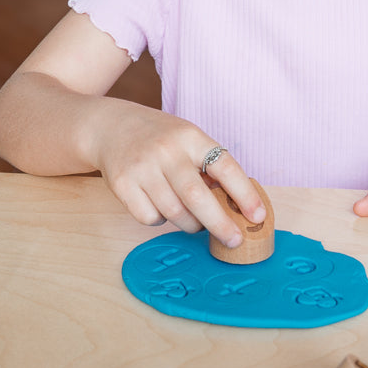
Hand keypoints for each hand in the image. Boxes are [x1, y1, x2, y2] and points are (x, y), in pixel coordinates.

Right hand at [92, 103, 264, 246]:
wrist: (111, 127)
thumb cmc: (160, 138)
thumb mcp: (189, 139)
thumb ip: (210, 167)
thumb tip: (236, 206)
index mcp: (191, 137)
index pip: (225, 166)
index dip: (244, 194)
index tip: (257, 216)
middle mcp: (166, 151)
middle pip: (197, 197)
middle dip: (220, 224)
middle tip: (234, 240)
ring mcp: (142, 168)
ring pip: (175, 213)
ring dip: (191, 224)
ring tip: (195, 221)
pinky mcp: (123, 185)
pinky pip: (150, 218)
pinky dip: (161, 220)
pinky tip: (161, 206)